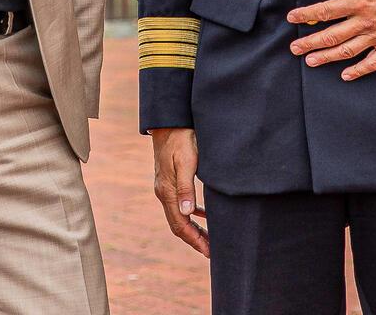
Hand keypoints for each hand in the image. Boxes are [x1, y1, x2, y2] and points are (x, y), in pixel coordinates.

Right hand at [150, 127, 208, 257]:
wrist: (169, 122)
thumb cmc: (181, 139)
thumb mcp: (186, 161)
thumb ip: (186, 187)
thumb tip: (187, 213)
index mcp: (167, 191)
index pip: (180, 225)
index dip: (195, 240)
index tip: (209, 252)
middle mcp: (164, 192)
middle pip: (178, 224)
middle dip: (194, 240)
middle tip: (212, 252)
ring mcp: (165, 186)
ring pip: (179, 216)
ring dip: (194, 229)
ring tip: (209, 239)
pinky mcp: (170, 180)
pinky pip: (180, 204)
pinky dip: (192, 214)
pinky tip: (202, 215)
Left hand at [287, 0, 375, 80]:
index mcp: (362, 0)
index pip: (327, 10)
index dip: (307, 15)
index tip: (292, 18)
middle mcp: (368, 21)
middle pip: (332, 35)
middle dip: (310, 42)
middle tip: (294, 48)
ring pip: (348, 51)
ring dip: (327, 57)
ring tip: (310, 61)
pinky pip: (374, 62)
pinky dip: (359, 71)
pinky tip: (346, 75)